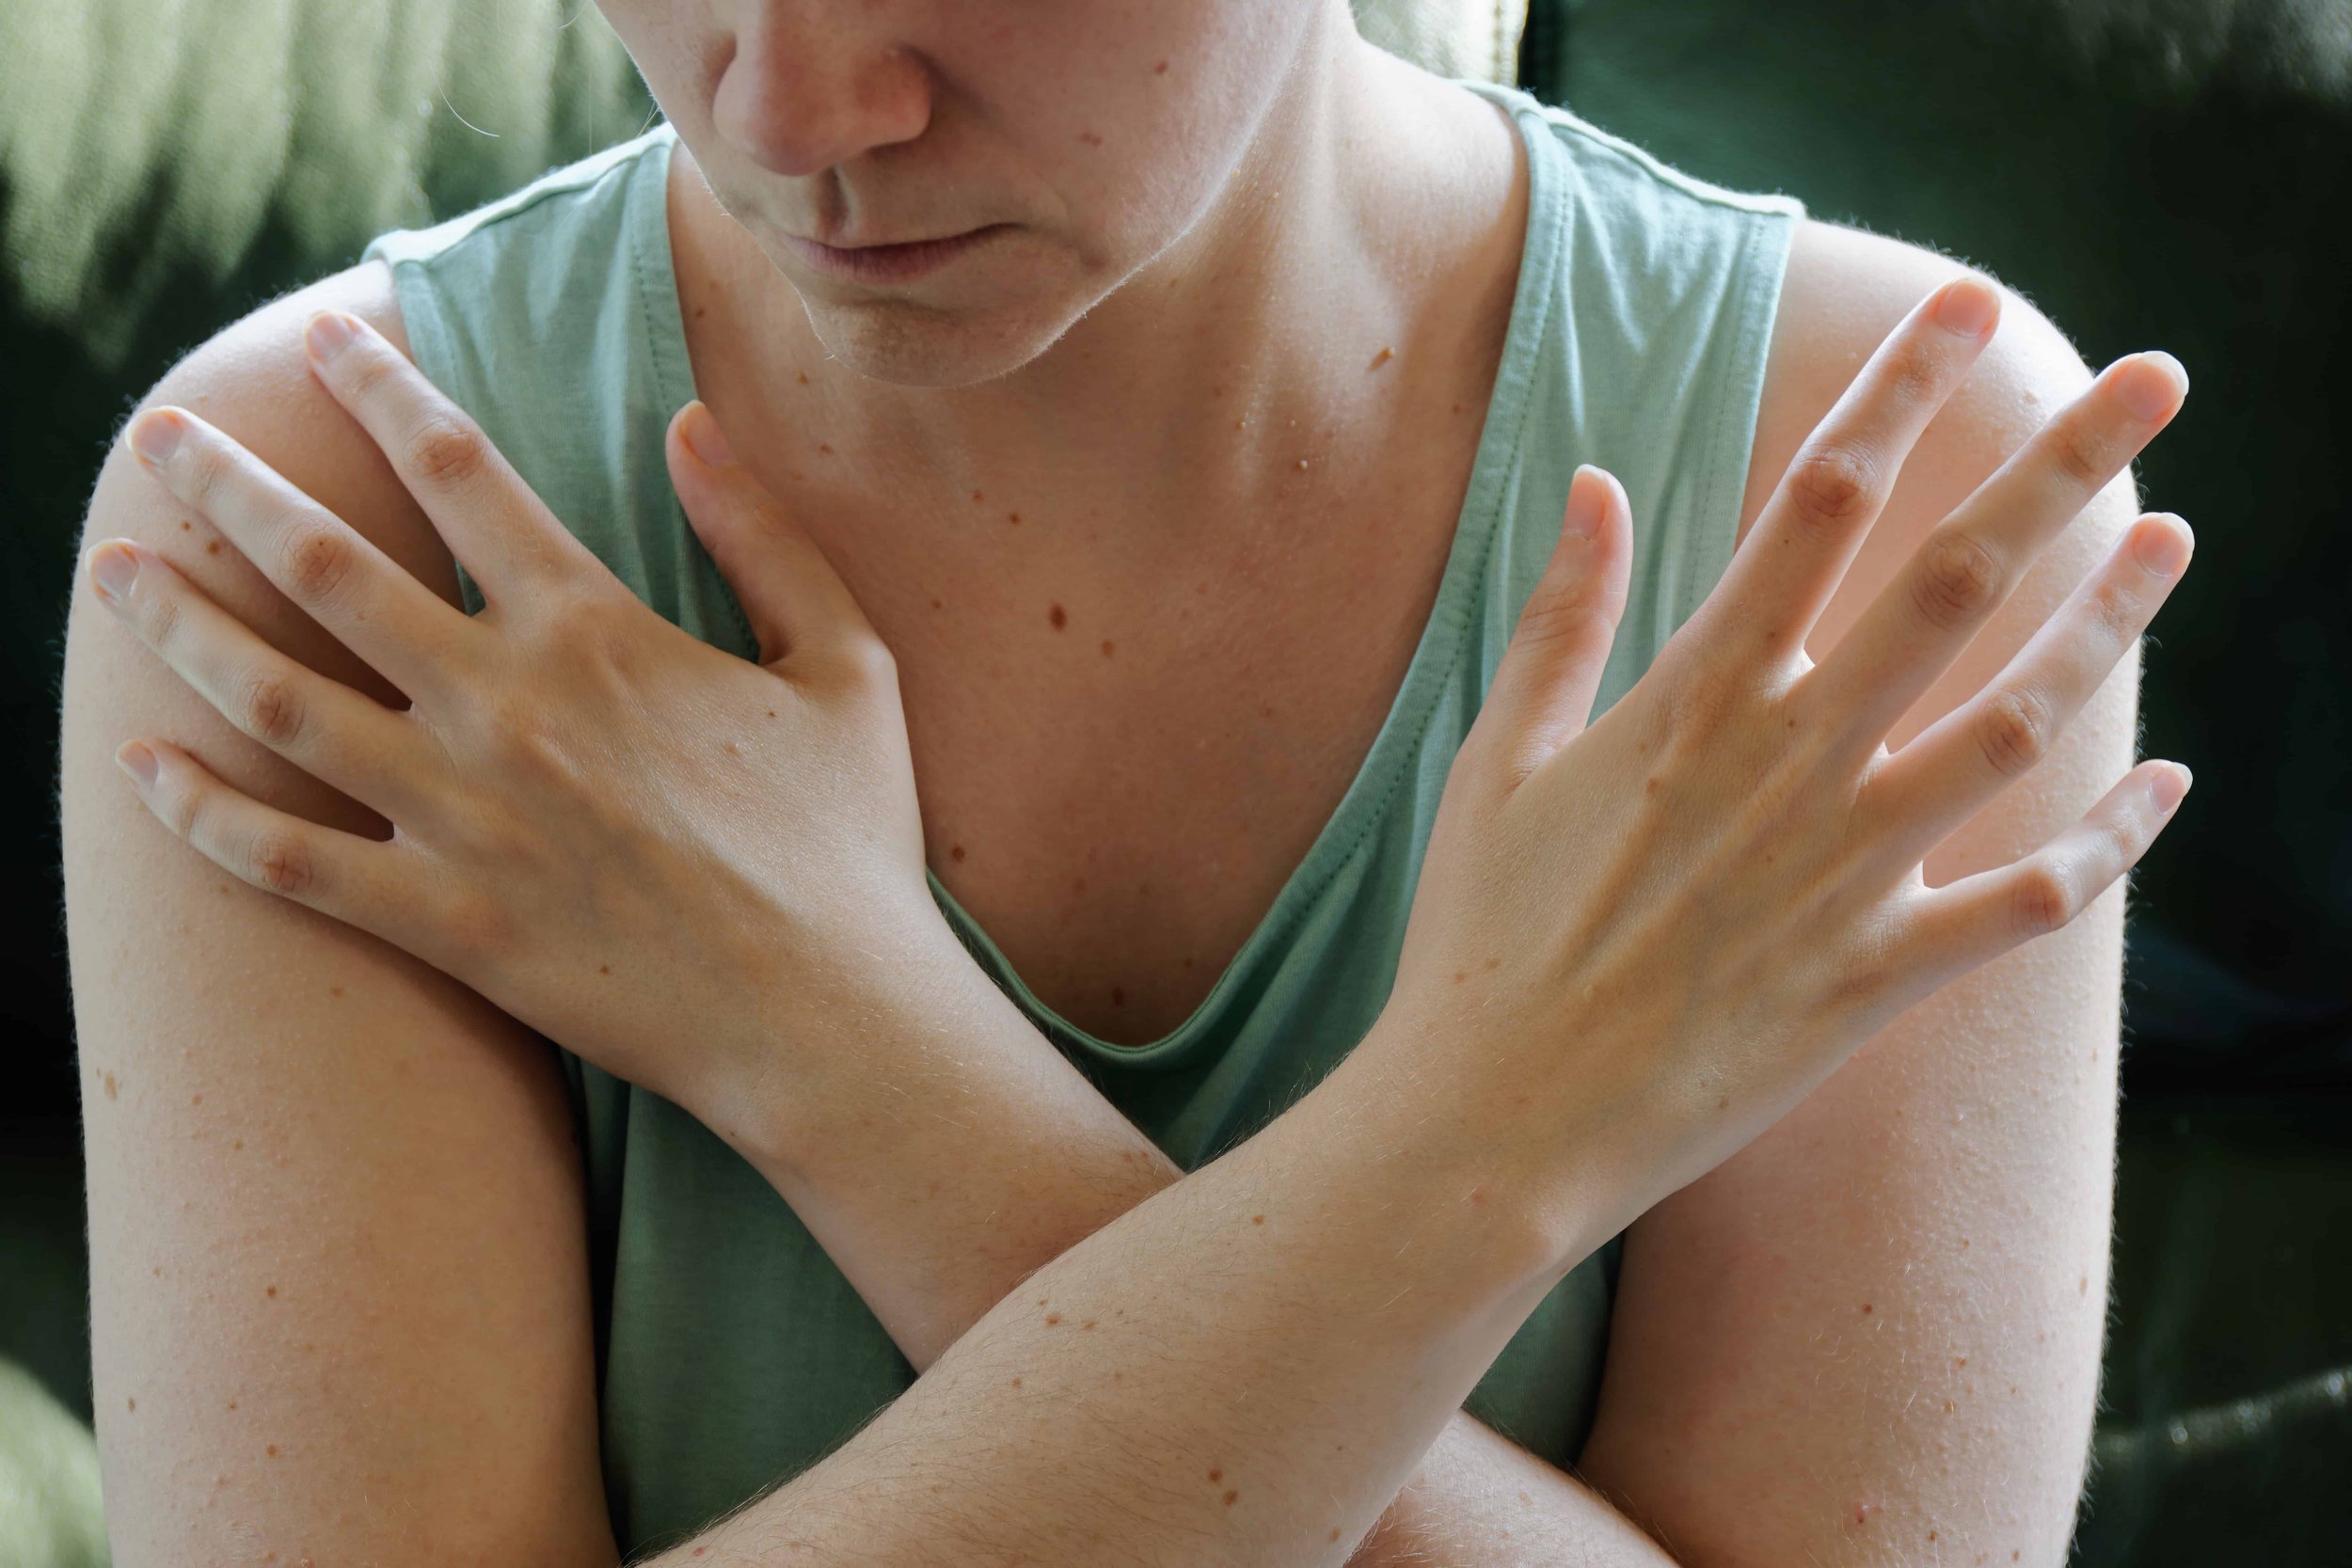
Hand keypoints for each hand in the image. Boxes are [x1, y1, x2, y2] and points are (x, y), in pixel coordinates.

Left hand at [85, 307, 944, 1135]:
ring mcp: (461, 820)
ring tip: (113, 572)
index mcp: (597, 632)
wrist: (827, 1019)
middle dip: (230, 488)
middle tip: (159, 437)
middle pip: (328, 568)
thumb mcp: (845, 664)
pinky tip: (144, 769)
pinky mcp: (441, 924)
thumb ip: (765, 534)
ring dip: (183, 628)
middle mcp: (506, 708)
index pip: (461, 474)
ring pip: (277, 702)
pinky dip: (202, 815)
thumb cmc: (848, 842)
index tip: (327, 341)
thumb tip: (688, 421)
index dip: (382, 392)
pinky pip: (287, 863)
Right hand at [1365, 273, 2193, 1243]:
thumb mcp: (1502, 759)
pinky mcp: (1880, 976)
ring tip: (2177, 538)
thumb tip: (1603, 482)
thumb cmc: (1482, 937)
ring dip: (2109, 623)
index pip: (1820, 503)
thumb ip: (1565, 616)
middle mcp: (1791, 763)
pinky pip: (2030, 900)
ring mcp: (1847, 871)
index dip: (1899, 392)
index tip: (1962, 308)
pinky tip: (2166, 782)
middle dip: (2062, 467)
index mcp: (1695, 696)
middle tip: (2153, 378)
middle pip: (1956, 581)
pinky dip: (2109, 842)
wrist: (1501, 1123)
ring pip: (2019, 721)